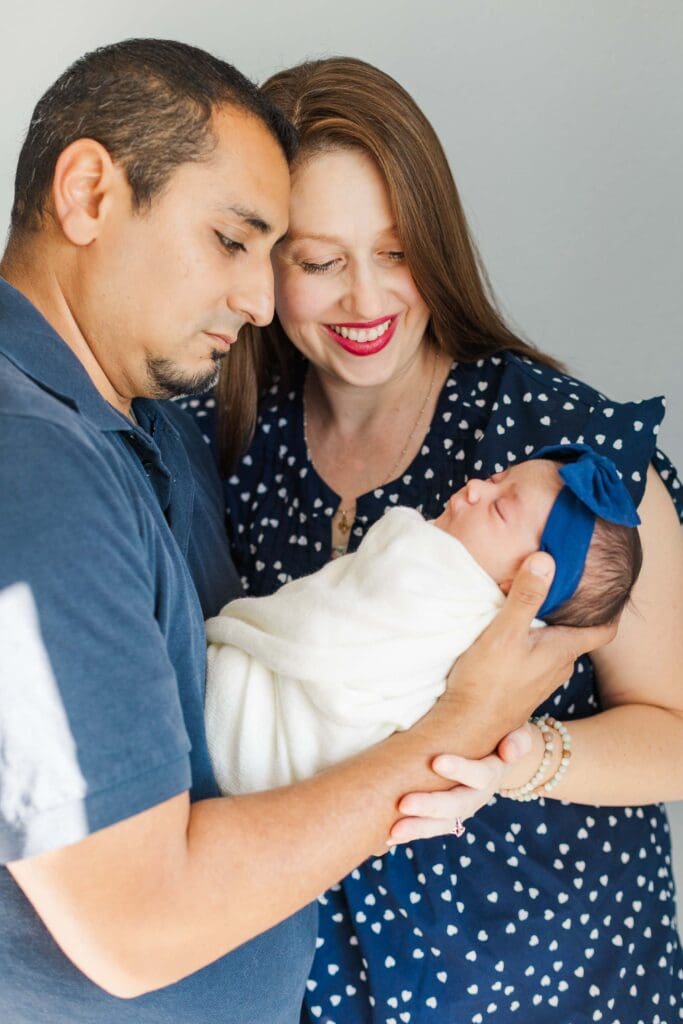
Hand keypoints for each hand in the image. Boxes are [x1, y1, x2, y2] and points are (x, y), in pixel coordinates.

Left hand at [387, 725, 532, 842]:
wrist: (504, 755)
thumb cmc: (500, 735)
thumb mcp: (515, 733)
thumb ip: (517, 741)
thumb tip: (509, 752)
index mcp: (493, 772)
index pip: (479, 774)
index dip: (460, 770)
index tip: (436, 762)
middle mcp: (479, 795)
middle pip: (457, 805)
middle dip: (431, 805)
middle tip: (405, 803)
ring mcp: (464, 808)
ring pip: (444, 823)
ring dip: (418, 827)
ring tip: (393, 831)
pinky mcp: (451, 816)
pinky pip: (432, 827)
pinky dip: (412, 832)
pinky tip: (389, 836)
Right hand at [442, 551, 616, 737]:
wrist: (466, 726)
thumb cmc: (487, 682)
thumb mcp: (505, 632)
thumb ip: (526, 597)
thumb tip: (547, 559)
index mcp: (563, 650)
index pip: (604, 629)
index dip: (610, 608)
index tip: (605, 588)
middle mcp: (559, 665)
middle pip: (576, 632)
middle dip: (569, 608)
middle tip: (556, 581)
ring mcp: (541, 678)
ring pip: (554, 643)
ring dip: (546, 623)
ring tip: (529, 599)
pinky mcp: (523, 685)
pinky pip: (536, 654)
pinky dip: (530, 637)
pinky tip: (511, 629)